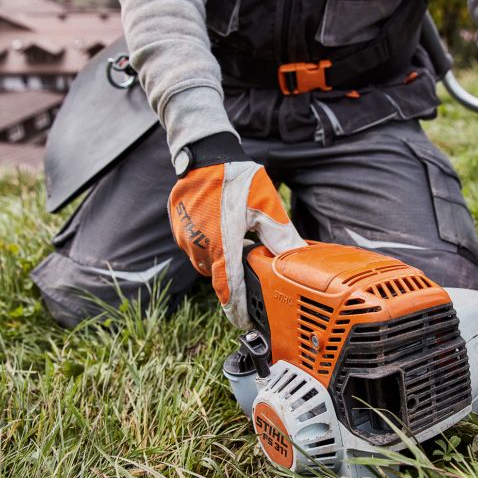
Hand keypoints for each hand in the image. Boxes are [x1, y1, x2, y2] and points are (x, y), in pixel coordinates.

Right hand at [168, 159, 304, 327]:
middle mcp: (200, 247)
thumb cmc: (236, 178)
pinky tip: (222, 227)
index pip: (228, 290)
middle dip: (233, 276)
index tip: (244, 324)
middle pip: (219, 275)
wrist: (204, 153)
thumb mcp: (266, 206)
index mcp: (222, 246)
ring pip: (207, 260)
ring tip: (237, 240)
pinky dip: (209, 243)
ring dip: (221, 257)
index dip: (237, 310)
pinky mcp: (179, 227)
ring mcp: (186, 238)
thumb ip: (281, 235)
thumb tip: (299, 257)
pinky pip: (196, 245)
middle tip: (250, 268)